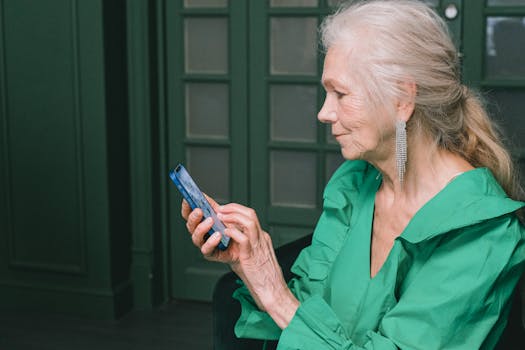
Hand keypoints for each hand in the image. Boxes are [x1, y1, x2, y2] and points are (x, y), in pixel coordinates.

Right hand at [181, 194, 238, 263]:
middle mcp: (200, 233)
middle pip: (190, 225)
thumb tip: (203, 195)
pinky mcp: (211, 253)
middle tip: (199, 211)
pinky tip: (218, 235)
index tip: (187, 200)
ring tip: (210, 221)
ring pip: (196, 237)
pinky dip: (211, 242)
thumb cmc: (232, 230)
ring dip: (201, 228)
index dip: (186, 207)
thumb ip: (212, 206)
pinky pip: (207, 249)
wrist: (243, 245)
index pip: (189, 214)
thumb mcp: (223, 214)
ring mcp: (204, 243)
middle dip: (193, 217)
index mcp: (201, 222)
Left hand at [181, 197, 298, 327]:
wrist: (274, 292)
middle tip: (219, 209)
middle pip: (250, 214)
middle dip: (232, 208)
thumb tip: (228, 240)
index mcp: (261, 238)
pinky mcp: (252, 257)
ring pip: (249, 221)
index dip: (235, 209)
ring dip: (232, 216)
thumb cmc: (262, 279)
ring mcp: (259, 246)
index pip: (250, 216)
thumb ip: (243, 247)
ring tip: (220, 217)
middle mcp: (262, 238)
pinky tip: (224, 233)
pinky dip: (233, 233)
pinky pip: (244, 239)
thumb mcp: (252, 257)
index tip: (222, 208)